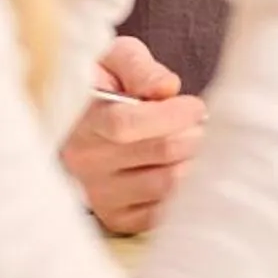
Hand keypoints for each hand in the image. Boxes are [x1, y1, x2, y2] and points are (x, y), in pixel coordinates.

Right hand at [61, 36, 203, 235]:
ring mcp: (98, 194)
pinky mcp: (115, 218)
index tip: (195, 106)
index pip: (126, 124)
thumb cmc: (104, 83)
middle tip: (198, 124)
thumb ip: (138, 66)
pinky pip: (164, 212)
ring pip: (168, 183)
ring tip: (191, 144)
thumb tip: (167, 88)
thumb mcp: (115, 58)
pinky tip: (180, 169)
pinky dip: (183, 191)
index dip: (171, 115)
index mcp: (79, 120)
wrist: (79, 122)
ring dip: (193, 161)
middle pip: (160, 152)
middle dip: (192, 133)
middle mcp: (83, 162)